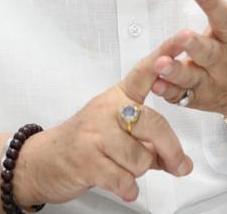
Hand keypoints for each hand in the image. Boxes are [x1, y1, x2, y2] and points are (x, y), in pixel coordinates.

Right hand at [13, 39, 193, 206]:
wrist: (42, 160)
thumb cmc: (86, 144)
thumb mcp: (121, 137)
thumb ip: (153, 146)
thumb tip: (183, 164)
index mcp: (118, 97)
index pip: (145, 72)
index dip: (166, 54)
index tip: (184, 37)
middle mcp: (107, 110)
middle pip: (153, 124)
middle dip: (170, 150)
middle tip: (179, 164)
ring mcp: (95, 134)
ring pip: (140, 158)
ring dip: (139, 172)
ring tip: (123, 167)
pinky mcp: (86, 160)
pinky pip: (124, 179)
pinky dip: (128, 188)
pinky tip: (119, 184)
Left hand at [150, 0, 226, 121]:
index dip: (212, 3)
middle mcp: (226, 60)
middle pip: (209, 53)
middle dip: (194, 45)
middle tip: (182, 35)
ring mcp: (212, 81)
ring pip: (192, 78)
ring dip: (175, 72)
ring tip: (160, 63)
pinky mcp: (199, 98)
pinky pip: (182, 97)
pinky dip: (169, 93)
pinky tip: (155, 85)